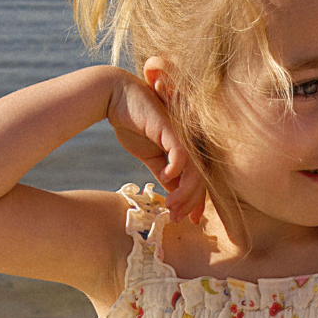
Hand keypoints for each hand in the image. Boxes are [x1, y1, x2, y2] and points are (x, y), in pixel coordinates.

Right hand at [106, 72, 206, 222]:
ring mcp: (183, 134)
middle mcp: (191, 141)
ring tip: (171, 206)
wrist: (116, 97)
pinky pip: (182, 155)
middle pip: (201, 179)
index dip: (196, 202)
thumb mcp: (151, 156)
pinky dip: (176, 171)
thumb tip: (173, 194)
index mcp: (187, 148)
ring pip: (194, 171)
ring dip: (184, 193)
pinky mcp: (172, 129)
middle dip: (191, 203)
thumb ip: (163, 172)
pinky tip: (165, 178)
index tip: (188, 220)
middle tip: (178, 219)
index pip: (199, 180)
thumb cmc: (134, 123)